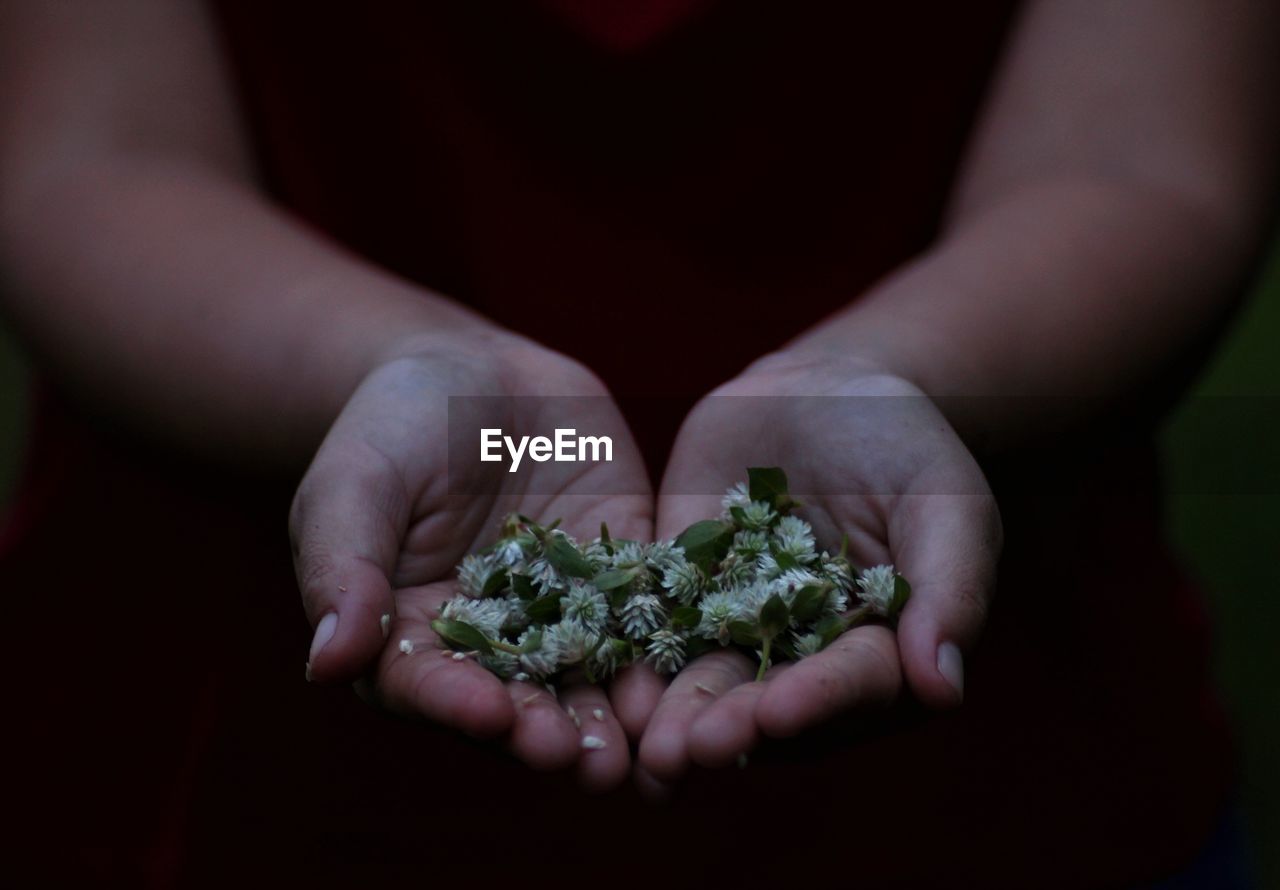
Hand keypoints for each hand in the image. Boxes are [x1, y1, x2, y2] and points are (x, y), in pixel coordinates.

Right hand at [290, 330, 654, 789]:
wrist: (472, 369)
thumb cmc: (390, 426)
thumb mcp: (353, 483)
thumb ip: (340, 567)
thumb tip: (327, 663)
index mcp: (411, 636)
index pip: (431, 686)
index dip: (459, 704)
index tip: (491, 715)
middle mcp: (492, 642)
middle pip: (519, 701)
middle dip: (551, 732)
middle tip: (585, 761)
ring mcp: (563, 610)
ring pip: (589, 675)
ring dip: (616, 715)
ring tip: (642, 747)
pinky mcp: (622, 574)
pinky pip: (649, 614)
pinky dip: (670, 645)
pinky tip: (696, 668)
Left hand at [635, 350, 1001, 789]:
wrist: (819, 391)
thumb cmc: (903, 443)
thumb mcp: (944, 499)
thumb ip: (950, 586)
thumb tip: (941, 690)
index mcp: (880, 649)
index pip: (854, 686)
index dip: (817, 701)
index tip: (777, 712)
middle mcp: (804, 659)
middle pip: (769, 703)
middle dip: (731, 728)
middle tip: (689, 752)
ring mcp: (735, 631)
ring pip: (704, 684)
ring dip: (673, 719)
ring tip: (643, 748)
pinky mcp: (677, 596)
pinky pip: (648, 631)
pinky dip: (626, 661)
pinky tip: (597, 690)